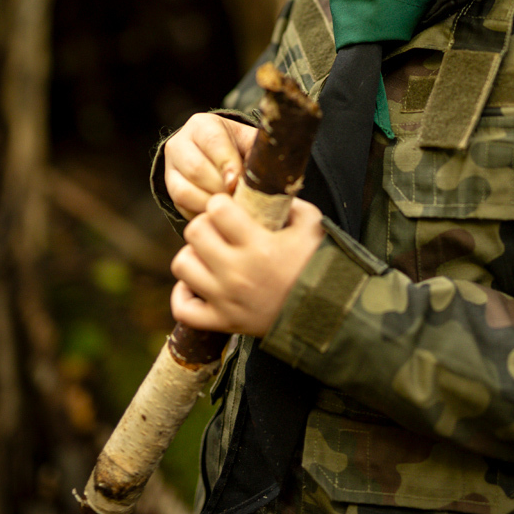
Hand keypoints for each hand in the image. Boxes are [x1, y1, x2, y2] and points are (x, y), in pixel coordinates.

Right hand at [164, 113, 256, 220]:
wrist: (213, 152)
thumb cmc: (237, 147)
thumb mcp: (248, 142)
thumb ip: (256, 152)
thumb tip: (266, 173)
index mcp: (202, 125)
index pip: (213, 142)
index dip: (227, 164)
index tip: (237, 182)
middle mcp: (180, 142)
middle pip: (196, 169)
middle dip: (220, 188)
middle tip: (238, 199)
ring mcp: (170, 166)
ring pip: (184, 191)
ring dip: (209, 203)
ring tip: (228, 207)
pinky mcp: (169, 186)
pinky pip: (180, 205)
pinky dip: (199, 212)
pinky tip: (216, 213)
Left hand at [170, 193, 324, 336]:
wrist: (330, 313)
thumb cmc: (320, 265)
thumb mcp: (311, 224)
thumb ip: (289, 203)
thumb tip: (267, 192)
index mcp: (259, 245)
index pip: (216, 209)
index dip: (221, 204)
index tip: (230, 209)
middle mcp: (237, 272)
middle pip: (194, 232)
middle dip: (205, 225)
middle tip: (219, 230)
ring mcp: (227, 299)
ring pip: (182, 265)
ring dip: (193, 256)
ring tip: (209, 255)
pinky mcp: (224, 322)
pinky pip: (183, 309)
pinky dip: (184, 295)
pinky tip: (198, 284)